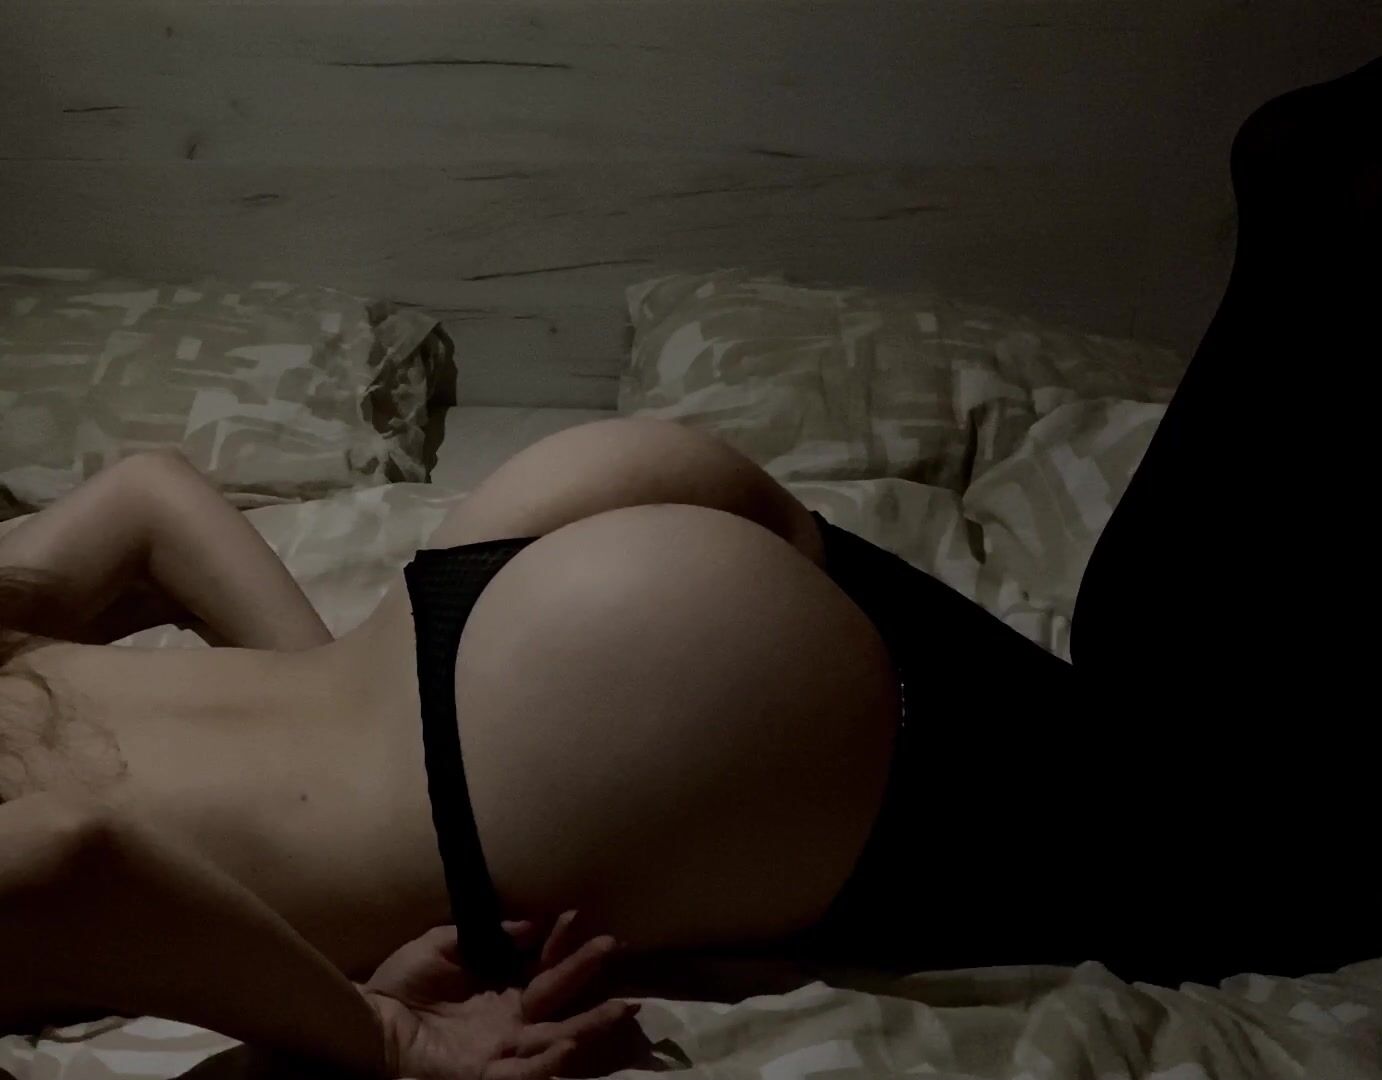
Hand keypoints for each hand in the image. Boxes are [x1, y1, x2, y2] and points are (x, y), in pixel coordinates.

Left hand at [359, 910, 640, 1079]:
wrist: (367, 1028)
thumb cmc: (401, 986)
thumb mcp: (441, 946)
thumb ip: (484, 934)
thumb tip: (530, 921)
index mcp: (501, 990)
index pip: (542, 966)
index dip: (559, 942)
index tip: (574, 915)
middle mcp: (509, 1021)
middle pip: (558, 997)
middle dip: (585, 972)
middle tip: (611, 944)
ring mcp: (501, 1051)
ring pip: (556, 1038)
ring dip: (590, 1023)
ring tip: (622, 1006)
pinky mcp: (486, 1077)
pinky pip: (523, 1074)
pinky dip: (548, 1063)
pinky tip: (569, 1045)